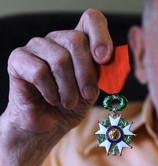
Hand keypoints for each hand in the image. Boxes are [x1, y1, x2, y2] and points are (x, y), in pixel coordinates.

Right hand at [0, 9, 112, 165]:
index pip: (91, 19)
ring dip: (69, 88)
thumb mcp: (93, 90)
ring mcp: (37, 46)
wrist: (48, 124)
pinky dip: (51, 91)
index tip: (104, 59)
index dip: (101, 35)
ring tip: (69, 102)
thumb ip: (102, 73)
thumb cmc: (72, 104)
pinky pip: (40, 71)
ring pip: (60, 58)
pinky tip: (52, 100)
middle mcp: (57, 39)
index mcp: (78, 43)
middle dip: (87, 74)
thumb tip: (110, 60)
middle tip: (87, 95)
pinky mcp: (18, 59)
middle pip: (76, 40)